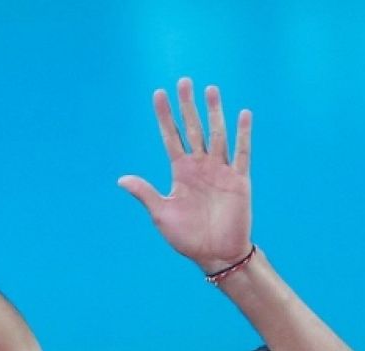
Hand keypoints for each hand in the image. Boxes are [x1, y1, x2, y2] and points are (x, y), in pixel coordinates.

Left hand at [118, 78, 253, 273]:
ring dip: (214, 113)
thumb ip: (145, 193)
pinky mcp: (239, 180)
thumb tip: (121, 179)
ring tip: (211, 90)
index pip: (171, 137)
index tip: (158, 94)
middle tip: (184, 81)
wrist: (215, 254)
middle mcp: (200, 166)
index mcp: (180, 172)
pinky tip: (243, 115)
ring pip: (217, 134)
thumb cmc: (187, 237)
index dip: (165, 116)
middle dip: (188, 106)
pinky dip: (243, 134)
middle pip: (193, 128)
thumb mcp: (161, 214)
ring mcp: (220, 171)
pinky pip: (242, 153)